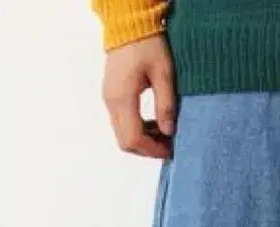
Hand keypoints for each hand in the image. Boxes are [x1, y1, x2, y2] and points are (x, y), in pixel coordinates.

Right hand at [102, 36, 175, 158]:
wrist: (129, 24)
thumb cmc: (148, 45)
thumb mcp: (164, 73)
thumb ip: (166, 104)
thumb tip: (169, 131)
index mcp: (123, 98)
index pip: (133, 139)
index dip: (152, 150)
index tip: (170, 150)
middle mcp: (111, 102)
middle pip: (125, 142)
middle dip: (147, 149)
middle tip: (168, 144)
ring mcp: (109, 99)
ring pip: (122, 135)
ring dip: (143, 140)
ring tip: (163, 133)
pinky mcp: (111, 96)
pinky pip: (122, 123)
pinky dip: (137, 129)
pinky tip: (154, 123)